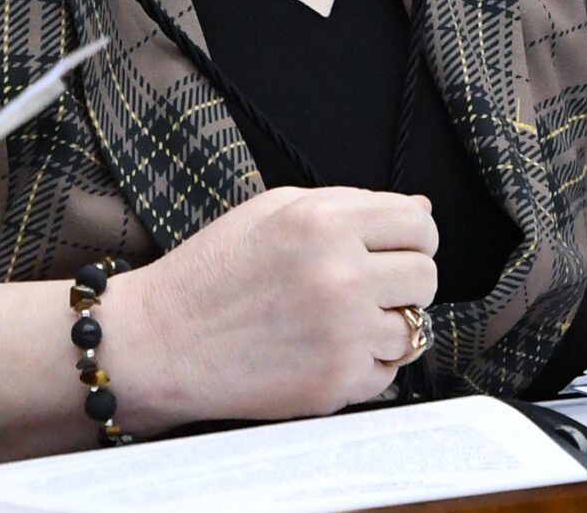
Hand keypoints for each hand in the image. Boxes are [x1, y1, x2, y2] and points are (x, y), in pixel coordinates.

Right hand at [105, 187, 437, 428]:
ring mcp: (342, 333)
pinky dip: (363, 364)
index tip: (394, 248)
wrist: (161, 342)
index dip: (411, 236)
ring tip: (338, 321)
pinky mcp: (336, 382)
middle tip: (365, 287)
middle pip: (425, 276)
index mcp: (324, 222)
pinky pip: (387, 372)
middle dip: (402, 280)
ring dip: (385, 324)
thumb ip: (348, 204)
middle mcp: (341, 275)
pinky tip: (322, 350)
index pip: (419, 224)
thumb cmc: (211, 273)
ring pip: (413, 328)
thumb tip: (420, 210)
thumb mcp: (272, 211)